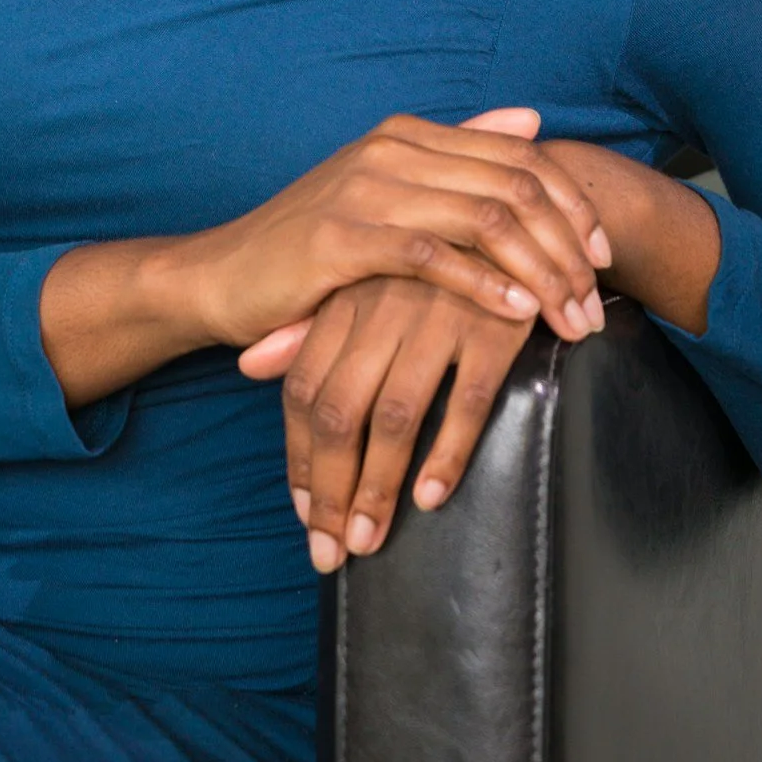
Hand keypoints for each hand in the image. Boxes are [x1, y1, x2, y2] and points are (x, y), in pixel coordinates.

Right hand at [183, 108, 609, 353]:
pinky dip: (484, 284)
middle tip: (596, 301)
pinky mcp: (343, 238)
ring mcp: (367, 189)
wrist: (223, 276)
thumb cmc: (312, 246)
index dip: (572, 205)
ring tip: (569, 318)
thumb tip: (530, 119)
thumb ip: (458, 155)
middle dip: (567, 247)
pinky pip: (433, 256)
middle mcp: (393, 150)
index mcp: (409, 135)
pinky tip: (516, 314)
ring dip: (540, 273)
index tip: (603, 256)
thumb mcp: (388, 193)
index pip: (518, 157)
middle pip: (514, 187)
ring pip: (486, 220)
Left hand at [239, 275, 534, 572]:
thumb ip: (308, 330)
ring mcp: (439, 315)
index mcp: (350, 299)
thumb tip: (246, 366)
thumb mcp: (367, 284)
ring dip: (378, 487)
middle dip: (330, 490)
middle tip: (331, 550)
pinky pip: (469, 401)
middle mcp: (385, 308)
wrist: (515, 212)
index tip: (306, 515)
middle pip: (341, 411)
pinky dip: (447, 453)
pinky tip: (431, 496)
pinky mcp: (494, 326)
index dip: (301, 458)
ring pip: (396, 416)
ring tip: (369, 539)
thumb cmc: (432, 262)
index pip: (305, 389)